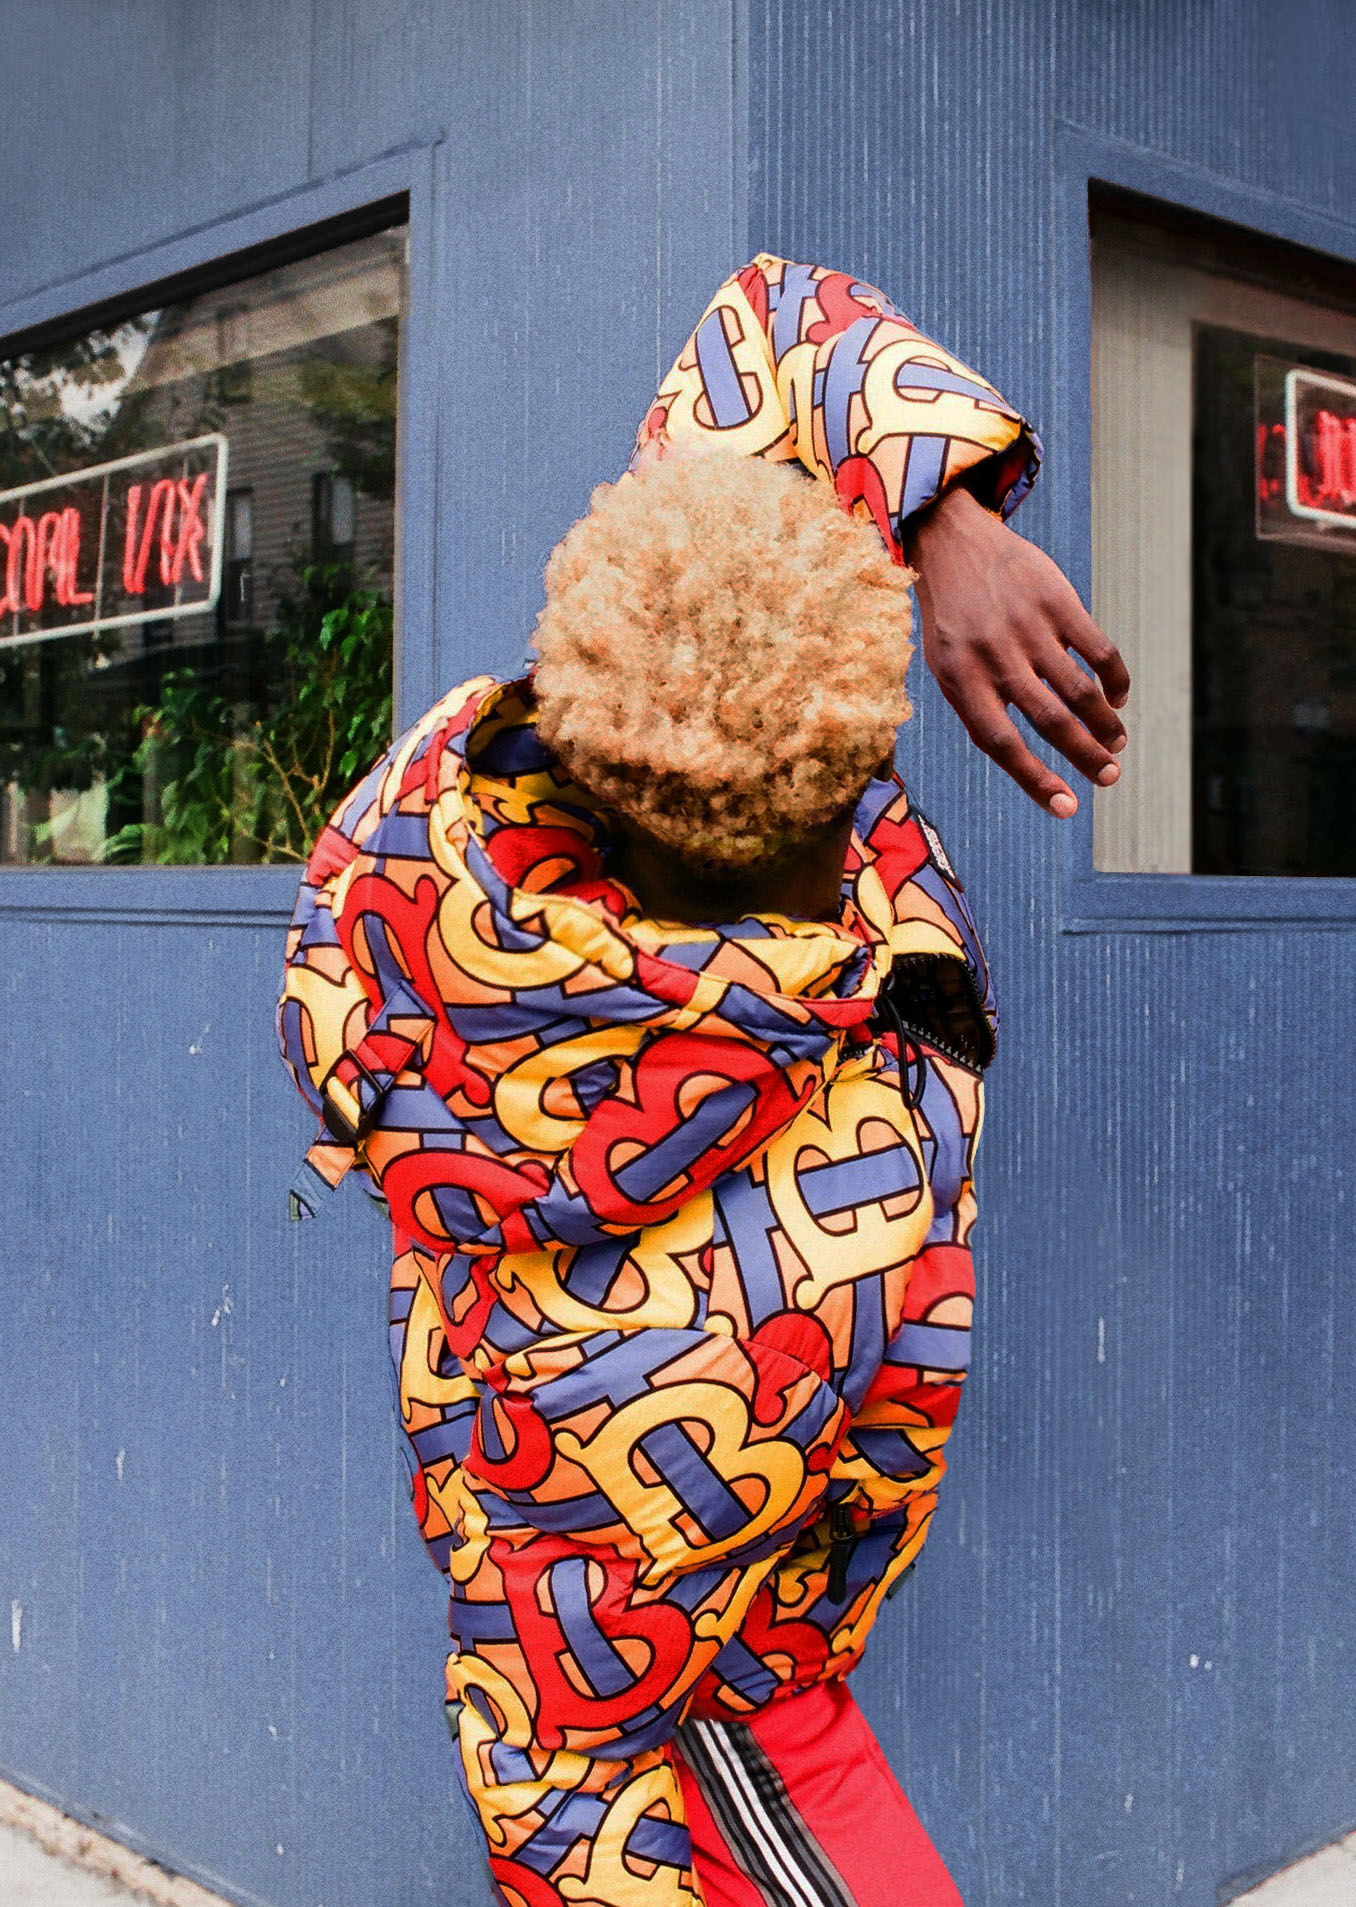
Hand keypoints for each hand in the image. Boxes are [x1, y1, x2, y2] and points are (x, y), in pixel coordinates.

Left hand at [902, 484, 1129, 816]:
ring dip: (1104, 723)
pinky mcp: (1056, 600)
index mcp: (961, 681)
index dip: (1035, 780)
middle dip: (1085, 756)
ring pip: (1078, 689)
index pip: (1001, 744)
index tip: (1068, 808)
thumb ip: (979, 710)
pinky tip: (1118, 697)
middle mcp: (994, 656)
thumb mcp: (946, 668)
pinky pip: (1097, 648)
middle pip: (1049, 720)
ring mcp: (1027, 627)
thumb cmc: (952, 622)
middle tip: (1109, 777)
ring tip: (1116, 743)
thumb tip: (1022, 761)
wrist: (950, 544)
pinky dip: (1114, 677)